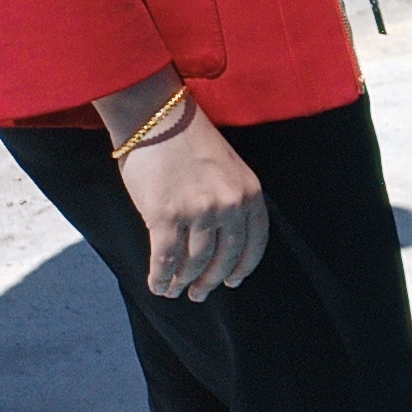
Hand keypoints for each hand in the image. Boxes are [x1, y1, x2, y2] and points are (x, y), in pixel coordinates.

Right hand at [100, 73, 265, 300]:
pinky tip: (157, 285)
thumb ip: (230, 201)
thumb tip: (218, 240)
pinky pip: (165, 258)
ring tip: (174, 290)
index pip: (254, 243)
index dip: (242, 267)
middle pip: (224, 257)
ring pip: (193, 262)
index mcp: (250, 194)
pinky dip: (160, 276)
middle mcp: (230, 206)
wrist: (157, 117)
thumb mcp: (227, 170)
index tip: (233, 281)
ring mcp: (199, 212)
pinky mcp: (165, 216)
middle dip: (210, 281)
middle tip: (200, 294)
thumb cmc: (188, 142)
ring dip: (182, 281)